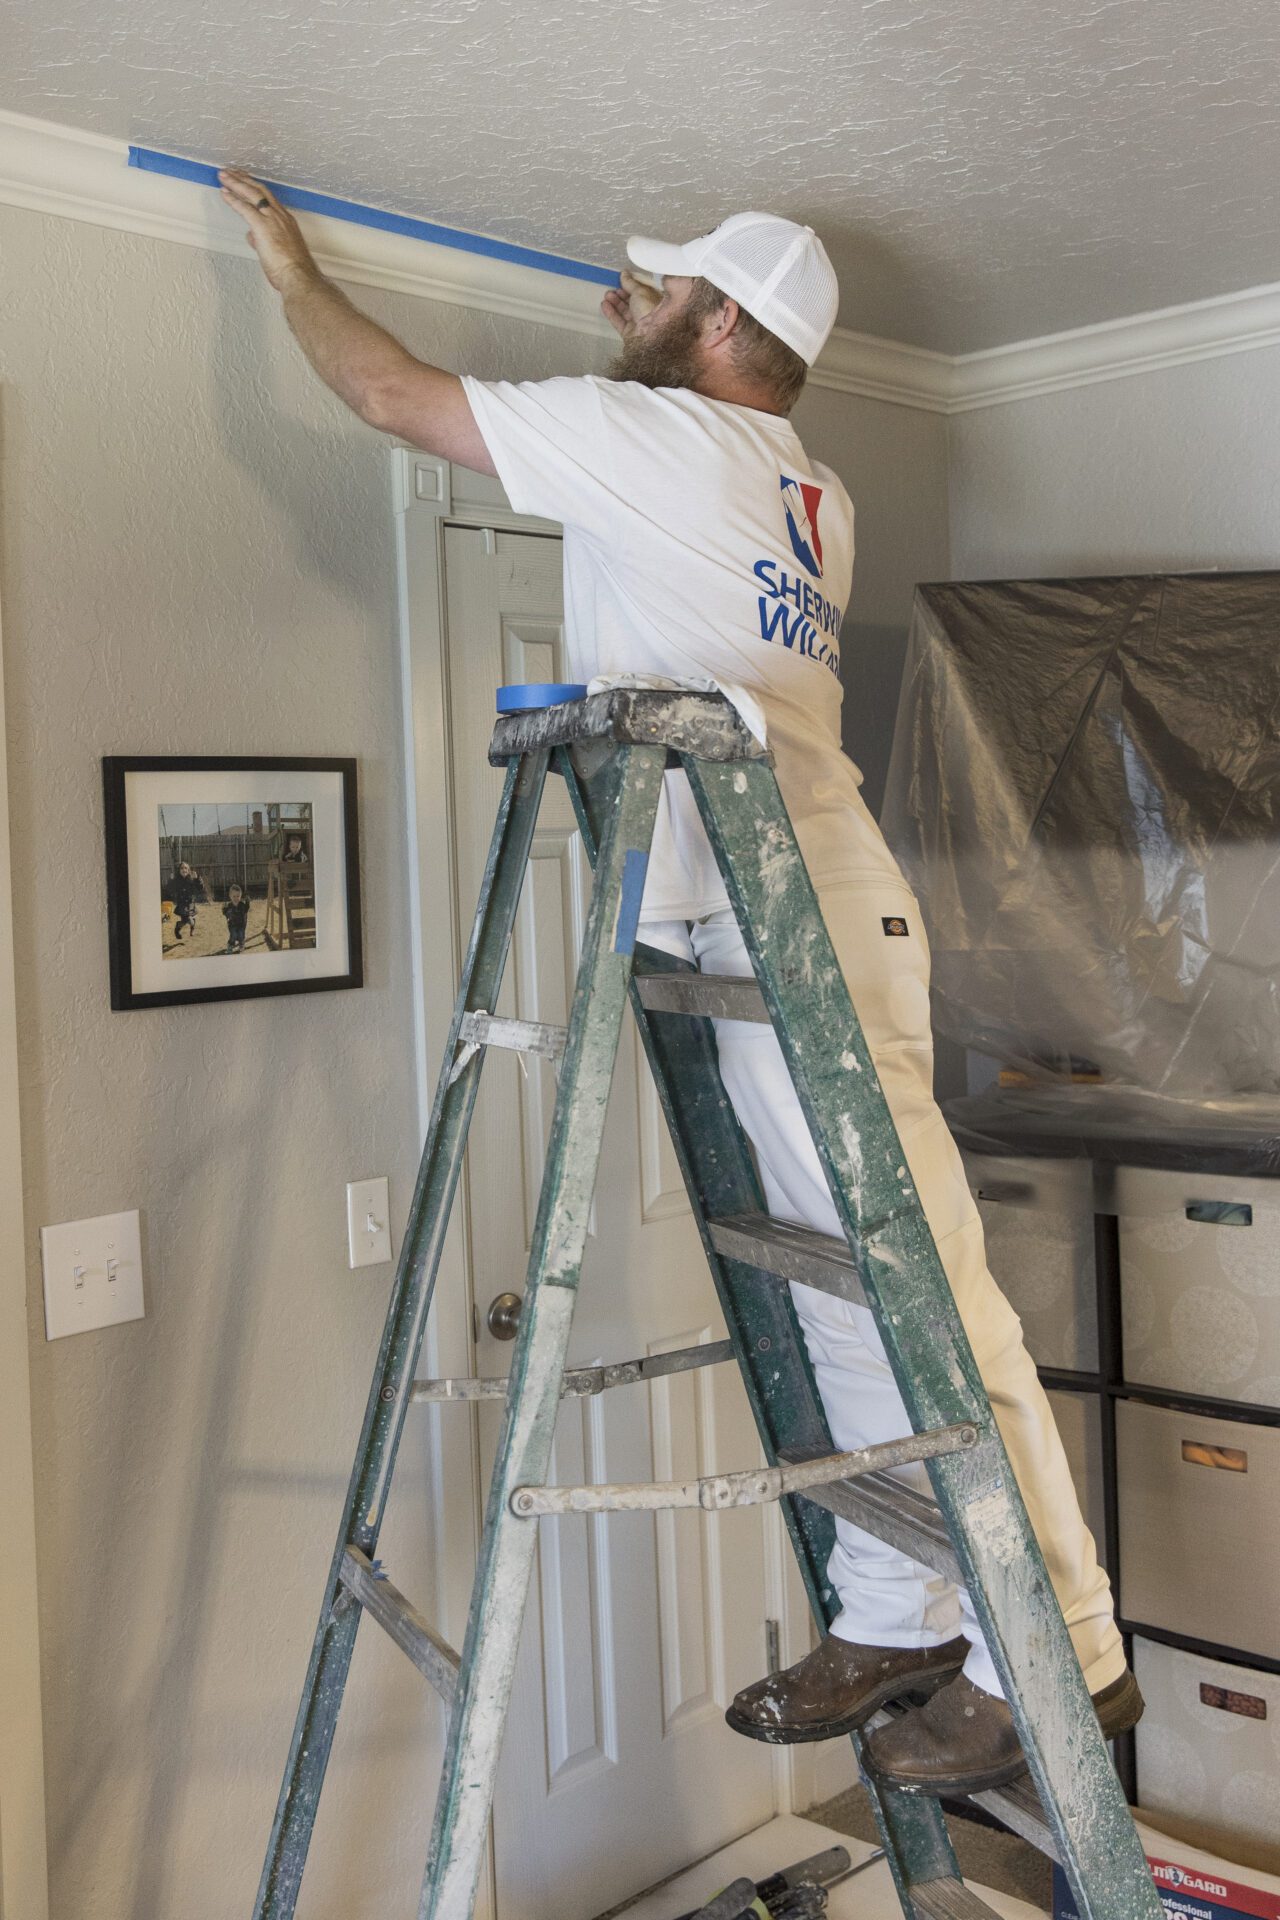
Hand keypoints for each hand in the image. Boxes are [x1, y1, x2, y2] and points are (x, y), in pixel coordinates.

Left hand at [218, 169, 318, 291]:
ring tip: (223, 176)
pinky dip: (233, 199)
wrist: (298, 277)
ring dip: (236, 183)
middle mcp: (280, 215)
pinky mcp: (262, 226)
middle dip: (244, 179)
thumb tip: (252, 237)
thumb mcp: (278, 252)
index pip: (269, 199)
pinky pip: (245, 208)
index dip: (256, 188)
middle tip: (232, 172)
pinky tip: (224, 193)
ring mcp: (272, 219)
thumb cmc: (292, 271)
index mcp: (287, 221)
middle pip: (260, 190)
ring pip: (252, 194)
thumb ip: (263, 241)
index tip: (246, 181)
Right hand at [601, 269, 660, 336]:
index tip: (622, 280)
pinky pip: (618, 321)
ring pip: (624, 311)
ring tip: (607, 295)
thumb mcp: (640, 291)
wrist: (648, 335)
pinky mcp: (629, 333)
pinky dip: (611, 313)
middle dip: (621, 294)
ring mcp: (637, 324)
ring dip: (615, 302)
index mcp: (654, 302)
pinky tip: (604, 305)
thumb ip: (630, 283)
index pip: (641, 292)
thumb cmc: (650, 311)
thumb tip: (625, 274)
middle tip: (612, 288)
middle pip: (632, 302)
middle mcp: (646, 313)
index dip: (631, 286)